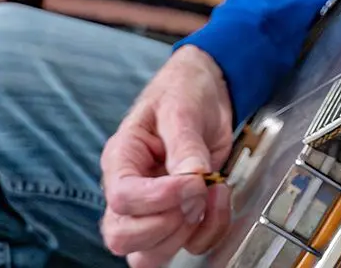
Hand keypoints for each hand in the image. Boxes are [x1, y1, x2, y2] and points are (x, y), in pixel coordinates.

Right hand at [99, 45, 234, 266]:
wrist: (207, 89)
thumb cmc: (184, 92)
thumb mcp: (182, 108)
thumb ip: (186, 145)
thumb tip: (192, 178)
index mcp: (122, 159)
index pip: (121, 198)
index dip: (158, 199)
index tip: (194, 181)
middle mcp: (130, 190)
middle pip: (123, 237)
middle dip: (167, 224)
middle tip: (197, 192)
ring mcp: (152, 208)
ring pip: (148, 254)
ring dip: (187, 233)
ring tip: (210, 194)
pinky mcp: (178, 215)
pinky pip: (187, 246)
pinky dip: (209, 231)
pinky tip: (219, 199)